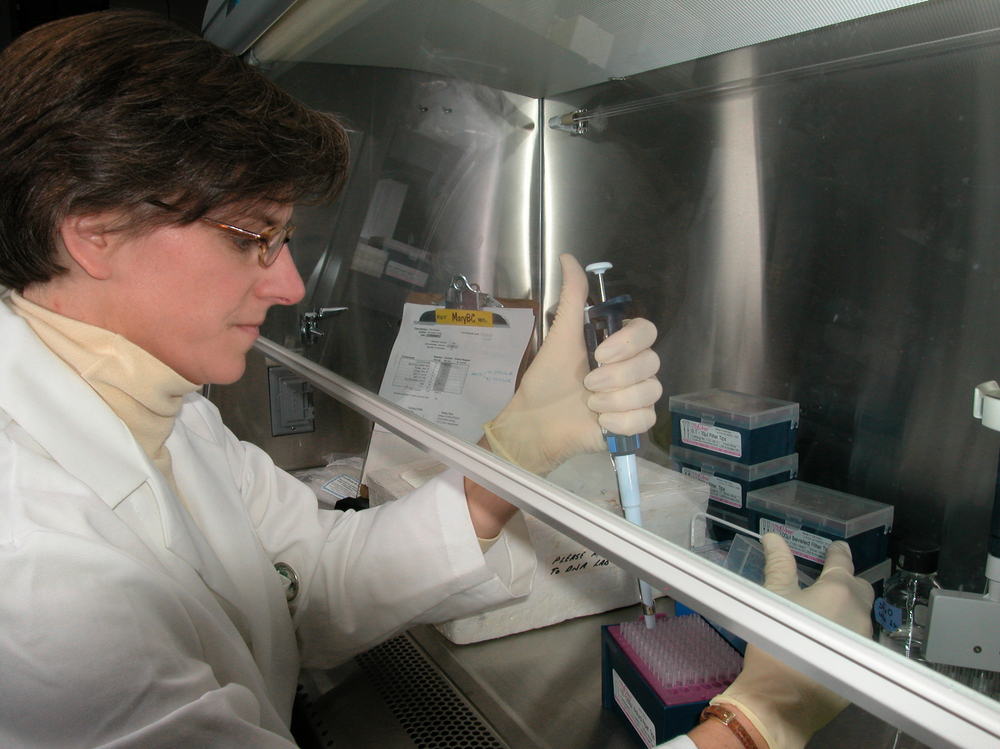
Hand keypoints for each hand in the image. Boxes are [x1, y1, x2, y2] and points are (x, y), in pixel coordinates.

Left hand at [481, 254, 660, 474]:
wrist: (536, 422)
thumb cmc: (546, 379)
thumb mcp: (560, 336)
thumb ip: (572, 297)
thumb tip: (567, 256)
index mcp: (618, 344)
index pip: (648, 331)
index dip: (629, 343)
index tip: (599, 354)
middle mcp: (632, 367)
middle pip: (652, 362)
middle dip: (616, 376)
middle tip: (587, 383)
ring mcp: (635, 396)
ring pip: (651, 391)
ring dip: (615, 400)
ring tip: (590, 403)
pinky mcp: (634, 423)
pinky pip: (645, 419)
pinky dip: (621, 421)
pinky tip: (601, 421)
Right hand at [710, 534, 873, 748]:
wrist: (782, 701)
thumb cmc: (775, 641)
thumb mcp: (772, 598)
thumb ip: (777, 564)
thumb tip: (773, 538)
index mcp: (839, 592)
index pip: (843, 563)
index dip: (838, 553)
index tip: (837, 547)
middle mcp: (860, 614)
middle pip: (860, 590)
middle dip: (847, 582)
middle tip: (827, 580)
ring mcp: (865, 642)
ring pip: (861, 616)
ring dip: (847, 609)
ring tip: (823, 611)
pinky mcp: (863, 665)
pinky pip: (858, 639)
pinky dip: (846, 632)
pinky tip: (826, 638)